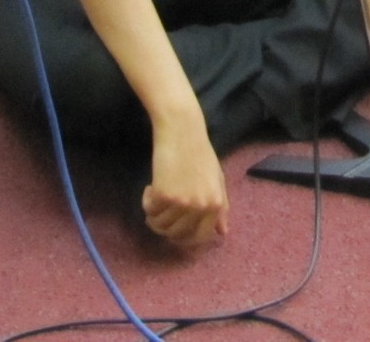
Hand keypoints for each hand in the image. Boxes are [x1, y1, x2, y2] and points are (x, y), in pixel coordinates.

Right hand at [142, 117, 229, 247]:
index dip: (186, 239)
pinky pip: (149, 210)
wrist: (182, 130)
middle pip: (177, 235)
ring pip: (160, 225)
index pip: (200, 236)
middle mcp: (200, 206)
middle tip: (160, 214)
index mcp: (216, 204)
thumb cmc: (200, 152)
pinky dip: (147, 202)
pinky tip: (151, 187)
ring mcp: (182, 202)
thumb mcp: (217, 179)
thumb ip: (221, 207)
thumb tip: (222, 233)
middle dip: (165, 228)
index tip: (175, 232)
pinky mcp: (163, 194)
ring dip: (154, 215)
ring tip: (156, 196)